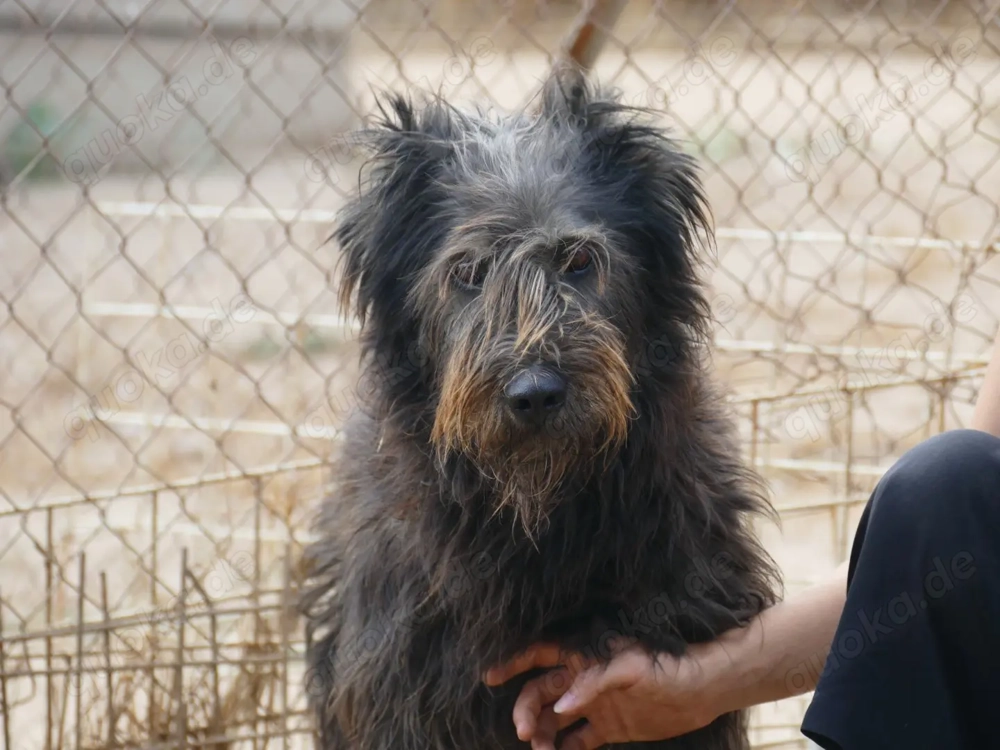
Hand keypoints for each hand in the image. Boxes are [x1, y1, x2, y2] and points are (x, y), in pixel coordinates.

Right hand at [483, 640, 727, 749]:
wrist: (702, 690)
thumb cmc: (667, 667)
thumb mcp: (632, 668)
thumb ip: (595, 682)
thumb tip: (562, 705)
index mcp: (584, 656)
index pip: (540, 655)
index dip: (514, 664)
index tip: (490, 677)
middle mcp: (584, 680)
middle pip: (541, 693)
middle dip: (527, 711)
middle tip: (527, 733)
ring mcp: (595, 704)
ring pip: (555, 720)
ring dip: (543, 735)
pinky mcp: (609, 727)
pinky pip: (577, 740)